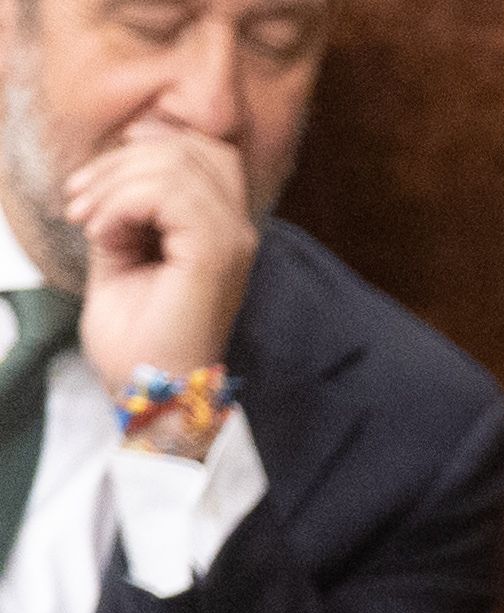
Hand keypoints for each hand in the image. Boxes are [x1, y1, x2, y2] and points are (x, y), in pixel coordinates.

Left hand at [65, 127, 258, 398]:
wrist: (148, 388)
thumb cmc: (137, 333)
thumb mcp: (125, 246)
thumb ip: (131, 201)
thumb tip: (125, 151)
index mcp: (224, 227)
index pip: (204, 149)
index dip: (145, 147)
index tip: (94, 188)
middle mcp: (239, 230)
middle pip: (187, 148)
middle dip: (118, 163)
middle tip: (78, 204)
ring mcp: (233, 241)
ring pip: (174, 163)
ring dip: (113, 184)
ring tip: (88, 223)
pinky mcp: (215, 255)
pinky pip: (166, 194)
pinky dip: (120, 204)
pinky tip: (104, 236)